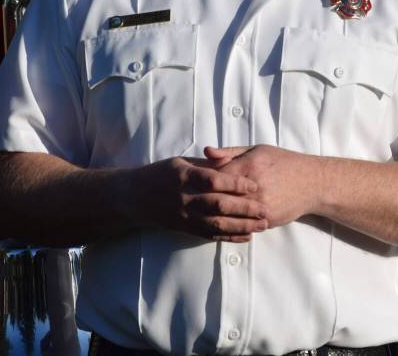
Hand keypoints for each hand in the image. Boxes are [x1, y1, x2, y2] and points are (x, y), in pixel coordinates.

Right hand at [131, 156, 269, 241]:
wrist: (132, 197)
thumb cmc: (161, 174)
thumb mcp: (181, 162)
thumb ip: (207, 164)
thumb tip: (233, 160)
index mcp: (184, 176)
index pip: (213, 181)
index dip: (235, 183)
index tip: (254, 185)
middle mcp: (183, 198)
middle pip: (217, 205)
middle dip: (244, 208)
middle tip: (265, 209)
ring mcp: (183, 216)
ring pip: (216, 224)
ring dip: (241, 226)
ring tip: (262, 225)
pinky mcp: (184, 229)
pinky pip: (209, 235)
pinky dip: (229, 237)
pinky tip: (246, 236)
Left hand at [205, 145, 320, 227]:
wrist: (313, 183)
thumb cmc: (284, 163)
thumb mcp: (258, 150)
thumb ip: (230, 152)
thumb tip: (206, 152)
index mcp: (250, 165)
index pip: (215, 176)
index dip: (202, 182)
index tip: (194, 185)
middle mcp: (254, 186)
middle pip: (218, 197)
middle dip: (204, 200)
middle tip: (193, 202)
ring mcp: (260, 205)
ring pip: (228, 215)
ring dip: (214, 215)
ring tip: (203, 215)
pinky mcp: (266, 219)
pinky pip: (242, 225)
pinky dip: (230, 225)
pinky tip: (221, 223)